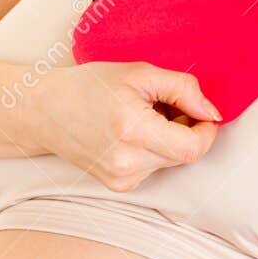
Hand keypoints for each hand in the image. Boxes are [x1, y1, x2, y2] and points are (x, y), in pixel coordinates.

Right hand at [30, 61, 220, 190]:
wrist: (44, 110)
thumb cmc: (90, 86)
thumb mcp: (140, 73)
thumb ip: (183, 89)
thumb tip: (212, 112)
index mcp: (133, 130)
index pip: (193, 148)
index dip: (206, 130)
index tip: (201, 112)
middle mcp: (128, 163)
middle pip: (184, 155)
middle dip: (186, 130)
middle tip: (165, 105)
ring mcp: (122, 179)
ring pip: (170, 162)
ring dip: (169, 140)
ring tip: (143, 117)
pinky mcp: (119, 186)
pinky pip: (154, 168)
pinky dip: (153, 151)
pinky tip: (132, 134)